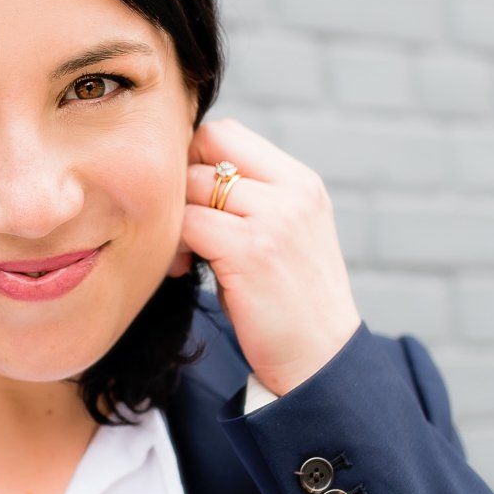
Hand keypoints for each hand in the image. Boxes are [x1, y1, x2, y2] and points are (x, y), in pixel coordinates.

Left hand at [170, 117, 363, 397]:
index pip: (227, 134)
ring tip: (183, 254)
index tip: (191, 201)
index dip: (194, 159)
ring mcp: (274, 219)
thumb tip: (184, 174)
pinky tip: (182, 270)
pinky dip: (173, 246)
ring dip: (174, 219)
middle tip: (181, 230)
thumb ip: (250, 200)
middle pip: (203, 153)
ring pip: (191, 186)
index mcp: (301, 182)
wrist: (320, 360)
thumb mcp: (286, 235)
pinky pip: (187, 224)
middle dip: (179, 189)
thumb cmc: (291, 303)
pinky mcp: (250, 251)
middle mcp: (292, 192)